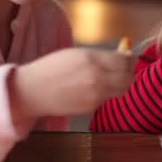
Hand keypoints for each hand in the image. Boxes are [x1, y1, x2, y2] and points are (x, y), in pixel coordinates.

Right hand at [11, 48, 133, 116]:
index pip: (124, 61)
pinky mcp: (92, 108)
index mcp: (92, 60)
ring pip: (122, 90)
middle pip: (128, 77)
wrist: (33, 91)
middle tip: (122, 68)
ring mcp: (96, 95)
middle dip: (128, 72)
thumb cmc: (51, 68)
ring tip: (110, 77)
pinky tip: (92, 88)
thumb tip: (123, 55)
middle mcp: (97, 78)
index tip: (127, 56)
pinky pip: (107, 98)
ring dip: (121, 83)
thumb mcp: (76, 54)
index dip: (129, 59)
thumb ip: (101, 56)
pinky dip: (106, 92)